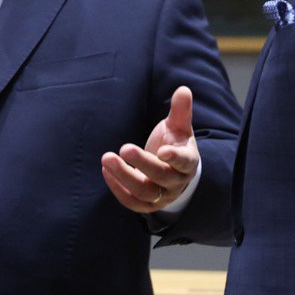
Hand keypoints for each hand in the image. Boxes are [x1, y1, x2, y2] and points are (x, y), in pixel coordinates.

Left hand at [101, 86, 198, 213]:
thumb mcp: (179, 126)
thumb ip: (180, 110)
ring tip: (107, 158)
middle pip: (161, 177)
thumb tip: (183, 89)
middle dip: (142, 163)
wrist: (172, 170)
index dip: (174, 157)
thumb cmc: (174, 142)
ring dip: (124, 176)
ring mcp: (162, 196)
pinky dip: (117, 189)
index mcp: (188, 162)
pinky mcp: (147, 205)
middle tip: (124, 148)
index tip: (162, 150)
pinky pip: (132, 201)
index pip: (184, 162)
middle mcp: (177, 182)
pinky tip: (106, 170)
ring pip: (144, 192)